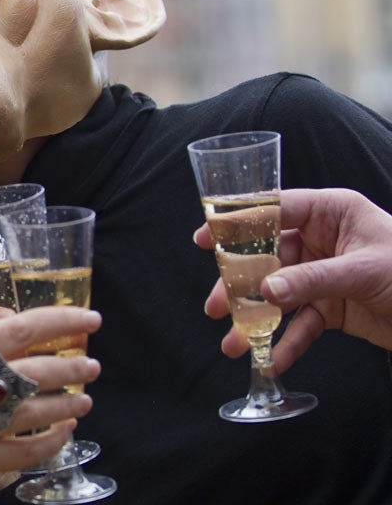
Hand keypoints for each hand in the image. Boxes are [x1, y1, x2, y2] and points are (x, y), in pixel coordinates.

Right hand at [0, 306, 102, 484]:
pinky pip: (26, 452)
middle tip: (92, 365)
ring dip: (68, 405)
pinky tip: (66, 431)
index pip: (21, 328)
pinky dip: (52, 441)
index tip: (90, 319)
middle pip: (34, 372)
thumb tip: (35, 329)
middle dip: (71, 368)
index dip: (61, 321)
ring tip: (84, 400)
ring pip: (35, 413)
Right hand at [194, 187, 391, 371]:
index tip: (206, 238)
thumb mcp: (364, 270)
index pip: (275, 210)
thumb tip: (266, 291)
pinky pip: (302, 324)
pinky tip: (272, 360)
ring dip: (256, 320)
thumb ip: (312, 279)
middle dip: (241, 285)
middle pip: (267, 258)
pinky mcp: (333, 308)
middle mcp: (322, 240)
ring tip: (234, 342)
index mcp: (331, 212)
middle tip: (216, 305)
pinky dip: (287, 343)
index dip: (237, 224)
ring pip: (278, 295)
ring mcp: (324, 275)